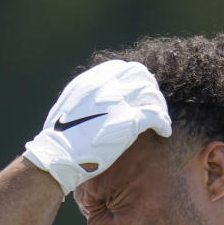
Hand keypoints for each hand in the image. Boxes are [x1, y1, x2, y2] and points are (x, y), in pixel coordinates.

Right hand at [24, 60, 171, 194]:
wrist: (58, 155)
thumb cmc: (58, 140)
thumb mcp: (67, 110)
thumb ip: (81, 101)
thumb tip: (87, 105)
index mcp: (90, 80)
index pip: (121, 69)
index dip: (133, 81)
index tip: (137, 94)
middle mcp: (106, 85)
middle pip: (140, 75)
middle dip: (149, 89)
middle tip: (153, 105)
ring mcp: (119, 101)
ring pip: (151, 94)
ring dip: (159, 106)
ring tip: (161, 120)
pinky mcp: (129, 120)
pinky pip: (156, 115)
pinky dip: (163, 122)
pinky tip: (164, 132)